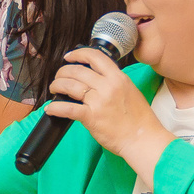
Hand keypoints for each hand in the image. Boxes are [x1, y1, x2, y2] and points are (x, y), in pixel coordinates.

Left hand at [43, 46, 169, 173]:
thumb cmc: (138, 119)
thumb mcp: (130, 91)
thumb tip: (95, 77)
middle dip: (62, 72)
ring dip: (57, 86)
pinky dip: (55, 107)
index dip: (78, 54)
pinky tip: (50, 108)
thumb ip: (113, 82)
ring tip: (54, 89)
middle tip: (58, 78)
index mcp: (119, 78)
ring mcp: (99, 101)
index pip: (95, 57)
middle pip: (77, 71)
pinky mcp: (91, 117)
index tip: (69, 57)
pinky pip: (67, 108)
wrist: (143, 139)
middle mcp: (108, 86)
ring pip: (70, 86)